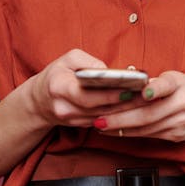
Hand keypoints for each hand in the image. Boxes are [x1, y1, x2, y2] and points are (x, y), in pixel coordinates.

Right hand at [22, 49, 138, 127]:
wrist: (40, 100)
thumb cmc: (58, 74)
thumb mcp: (69, 59)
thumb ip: (88, 62)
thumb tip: (109, 72)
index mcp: (58, 87)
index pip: (85, 95)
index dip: (108, 94)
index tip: (128, 89)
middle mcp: (64, 108)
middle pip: (98, 109)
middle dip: (123, 102)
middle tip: (144, 95)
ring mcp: (71, 120)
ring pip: (103, 117)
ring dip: (124, 110)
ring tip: (144, 100)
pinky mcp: (80, 126)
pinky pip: (102, 121)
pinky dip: (118, 114)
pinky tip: (134, 106)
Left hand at [97, 71, 184, 142]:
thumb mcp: (176, 78)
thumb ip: (154, 83)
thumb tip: (124, 85)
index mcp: (180, 84)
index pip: (166, 85)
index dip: (154, 89)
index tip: (143, 92)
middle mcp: (182, 103)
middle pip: (148, 113)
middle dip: (120, 118)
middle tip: (99, 118)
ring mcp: (180, 122)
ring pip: (146, 127)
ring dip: (121, 128)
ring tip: (101, 126)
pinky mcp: (176, 135)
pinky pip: (149, 135)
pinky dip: (130, 133)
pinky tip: (116, 131)